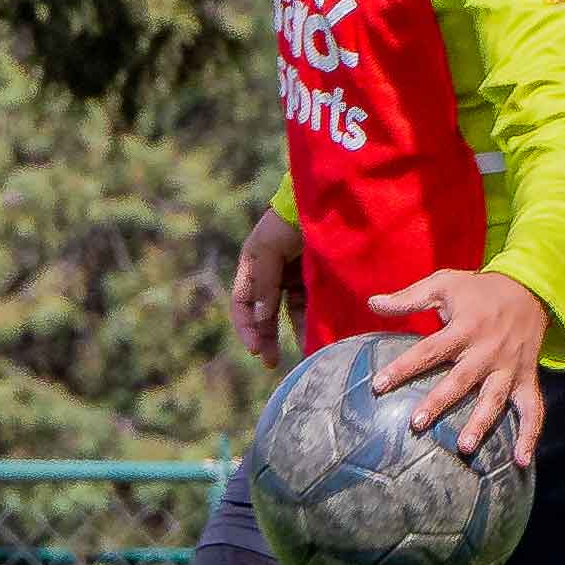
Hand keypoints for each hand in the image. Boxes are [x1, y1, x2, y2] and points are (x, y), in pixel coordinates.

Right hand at [231, 207, 305, 368]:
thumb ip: (264, 284)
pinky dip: (311, 321)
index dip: (246, 328)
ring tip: (302, 353)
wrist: (322, 202)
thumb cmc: (289, 222)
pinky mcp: (314, 279)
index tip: (256, 349)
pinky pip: (310, 305)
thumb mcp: (269, 250)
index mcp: (251, 266)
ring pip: (288, 313)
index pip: (242, 305)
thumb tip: (261, 320)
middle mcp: (270, 275)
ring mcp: (293, 278)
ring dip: (292, 333)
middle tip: (272, 362)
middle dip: (267, 338)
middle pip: (264, 315)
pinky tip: (317, 336)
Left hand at [368, 269, 549, 467]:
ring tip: (464, 446)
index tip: (378, 385)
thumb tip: (371, 304)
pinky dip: (530, 435)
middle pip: (461, 380)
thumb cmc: (479, 290)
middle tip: (417, 423)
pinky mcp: (527, 378)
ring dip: (481, 423)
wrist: (530, 289)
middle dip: (440, 401)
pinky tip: (521, 461)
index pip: (429, 350)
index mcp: (465, 328)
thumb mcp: (444, 284)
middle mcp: (487, 351)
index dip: (403, 367)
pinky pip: (533, 409)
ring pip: (495, 399)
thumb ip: (408, 298)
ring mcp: (509, 368)